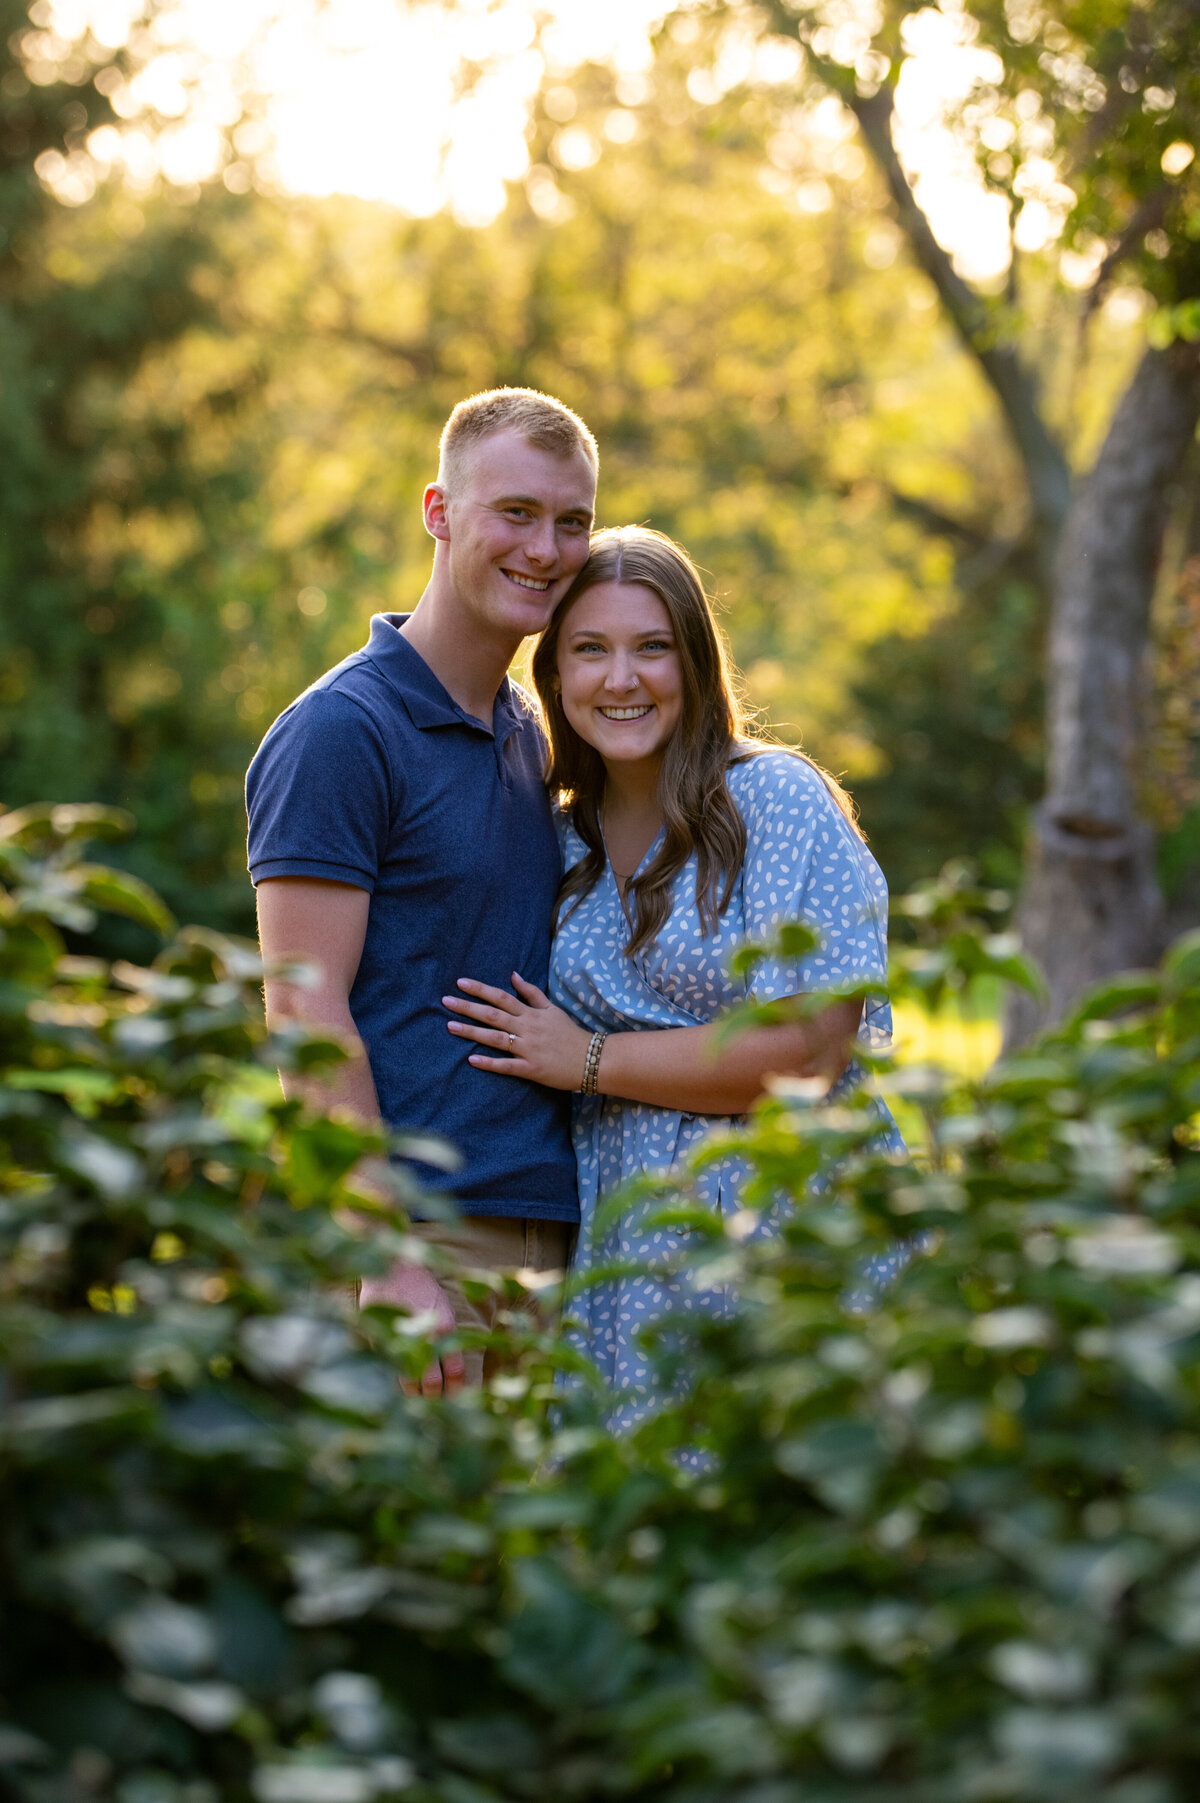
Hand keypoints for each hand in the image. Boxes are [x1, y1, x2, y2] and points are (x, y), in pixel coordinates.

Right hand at [359, 1258, 464, 1396]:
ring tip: (416, 1397)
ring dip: (413, 1395)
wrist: (393, 1267)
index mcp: (445, 1328)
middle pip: (432, 1384)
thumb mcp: (443, 1309)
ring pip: (409, 1382)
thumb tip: (452, 1374)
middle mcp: (425, 1336)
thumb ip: (447, 1339)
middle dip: (434, 1398)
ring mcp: (401, 1340)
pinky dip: (395, 1380)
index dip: (454, 1391)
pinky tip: (398, 1382)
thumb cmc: (421, 1289)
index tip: (452, 1397)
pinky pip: (391, 1370)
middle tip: (433, 1402)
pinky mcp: (381, 1340)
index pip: (455, 1373)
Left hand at [443, 972, 591, 1090]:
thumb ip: (532, 993)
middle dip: (468, 1008)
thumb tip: (513, 975)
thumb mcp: (552, 1009)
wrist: (592, 1059)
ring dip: (472, 1032)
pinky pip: (507, 1066)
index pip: (502, 997)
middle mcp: (527, 1028)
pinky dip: (489, 1063)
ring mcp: (529, 1049)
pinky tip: (471, 1059)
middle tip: (445, 1002)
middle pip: (493, 1015)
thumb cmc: (569, 1033)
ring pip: (496, 1038)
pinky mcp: (531, 1068)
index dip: (481, 989)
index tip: (460, 983)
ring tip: (450, 1027)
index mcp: (531, 1014)